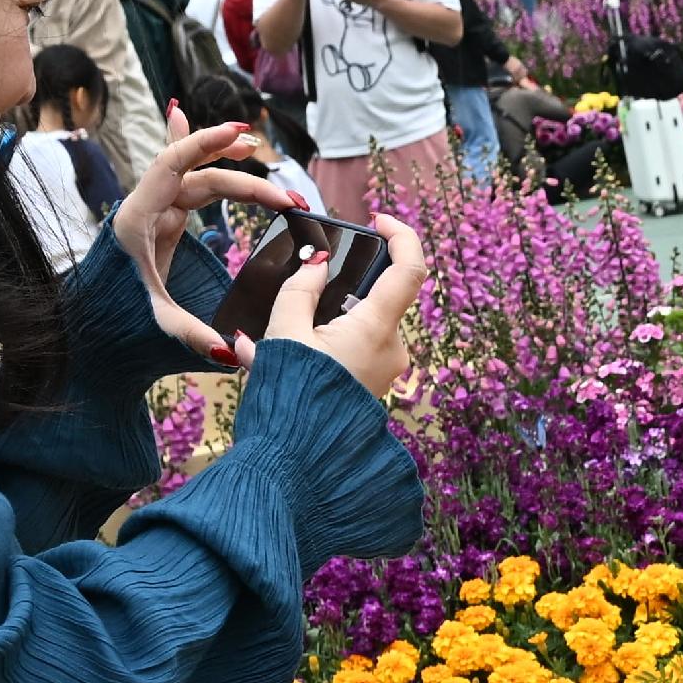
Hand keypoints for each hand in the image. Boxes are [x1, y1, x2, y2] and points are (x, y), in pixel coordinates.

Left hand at [116, 112, 305, 366]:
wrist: (92, 326)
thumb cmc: (117, 320)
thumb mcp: (157, 325)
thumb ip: (192, 335)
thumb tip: (232, 352)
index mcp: (137, 219)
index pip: (172, 166)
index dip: (205, 144)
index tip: (240, 134)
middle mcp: (147, 208)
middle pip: (200, 177)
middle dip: (246, 181)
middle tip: (289, 199)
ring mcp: (157, 213)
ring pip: (199, 179)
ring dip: (233, 169)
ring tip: (261, 157)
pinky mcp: (165, 222)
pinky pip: (188, 184)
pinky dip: (200, 158)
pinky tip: (209, 134)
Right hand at [260, 211, 424, 400]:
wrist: (299, 463)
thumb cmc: (292, 396)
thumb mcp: (284, 334)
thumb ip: (299, 290)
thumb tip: (317, 263)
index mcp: (377, 328)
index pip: (411, 268)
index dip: (401, 235)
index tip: (379, 219)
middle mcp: (392, 348)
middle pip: (376, 296)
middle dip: (339, 287)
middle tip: (302, 286)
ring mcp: (385, 369)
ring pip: (358, 324)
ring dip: (320, 320)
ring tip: (271, 337)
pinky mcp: (373, 384)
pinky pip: (349, 350)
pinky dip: (319, 344)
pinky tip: (273, 356)